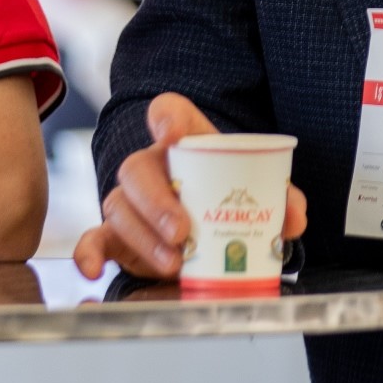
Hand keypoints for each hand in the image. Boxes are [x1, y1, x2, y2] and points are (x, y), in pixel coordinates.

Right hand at [73, 94, 307, 278]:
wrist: (208, 221)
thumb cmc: (229, 194)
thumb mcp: (258, 190)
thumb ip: (282, 198)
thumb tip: (294, 217)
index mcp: (185, 142)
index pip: (169, 113)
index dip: (168, 119)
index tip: (172, 133)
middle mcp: (150, 165)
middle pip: (137, 169)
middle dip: (157, 203)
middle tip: (182, 232)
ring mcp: (129, 201)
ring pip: (119, 208)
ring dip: (143, 237)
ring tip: (172, 263)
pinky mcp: (116, 236)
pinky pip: (93, 239)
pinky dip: (88, 254)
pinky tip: (92, 270)